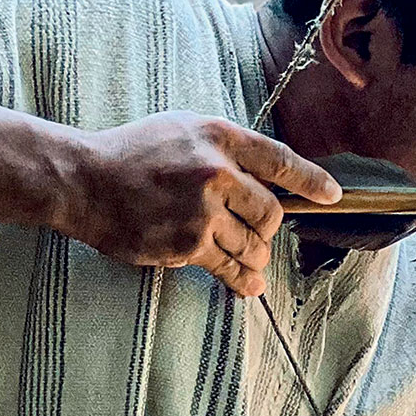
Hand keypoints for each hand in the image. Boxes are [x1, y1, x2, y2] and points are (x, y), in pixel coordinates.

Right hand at [63, 114, 340, 300]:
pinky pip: (228, 268)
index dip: (311, 180)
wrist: (83, 181)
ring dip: (255, 256)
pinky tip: (249, 286)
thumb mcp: (184, 130)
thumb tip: (267, 176)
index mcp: (219, 137)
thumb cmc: (132, 154)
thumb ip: (225, 149)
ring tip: (251, 259)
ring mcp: (202, 211)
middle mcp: (216, 172)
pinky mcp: (186, 245)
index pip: (280, 160)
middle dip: (269, 228)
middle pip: (271, 212)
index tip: (332, 196)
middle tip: (260, 232)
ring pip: (253, 245)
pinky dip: (242, 280)